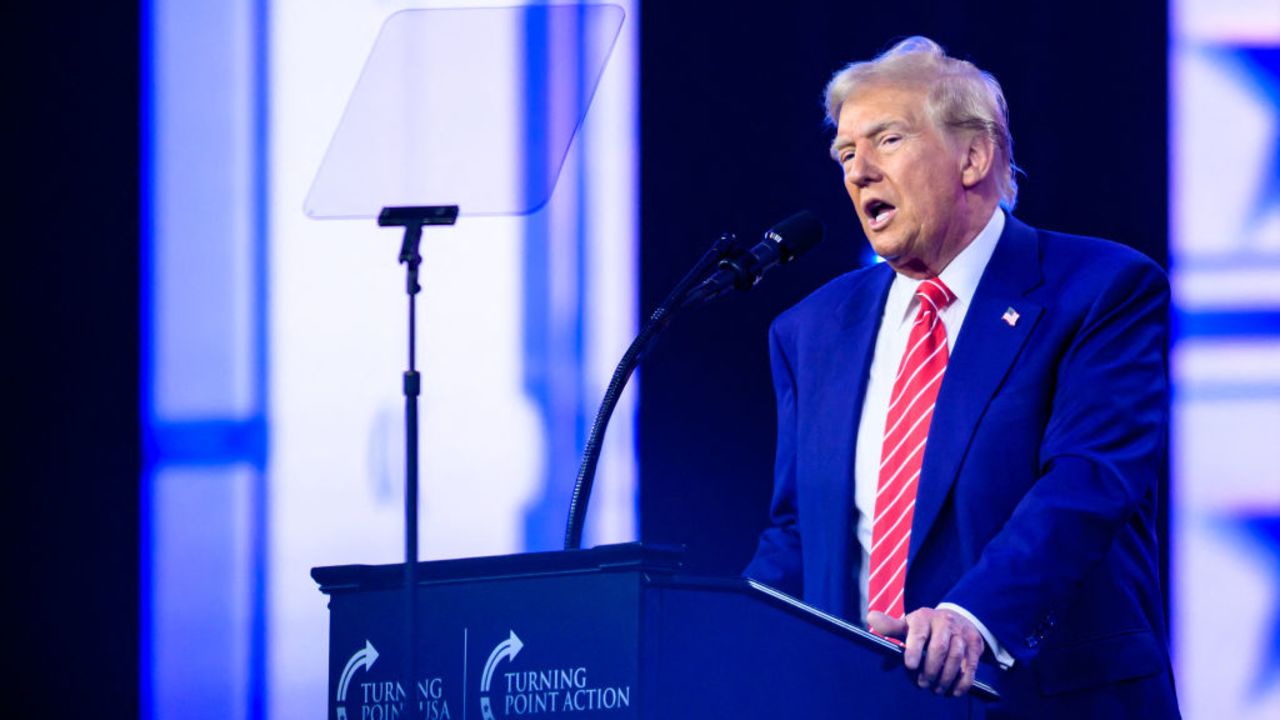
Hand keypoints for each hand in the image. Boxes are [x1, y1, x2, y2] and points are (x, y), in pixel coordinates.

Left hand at [868, 606, 984, 696]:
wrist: (957, 617)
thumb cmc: (926, 626)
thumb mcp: (908, 624)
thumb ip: (891, 626)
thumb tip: (871, 618)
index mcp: (924, 618)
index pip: (918, 633)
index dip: (914, 649)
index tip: (909, 665)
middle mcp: (944, 623)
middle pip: (939, 648)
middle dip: (930, 669)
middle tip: (922, 684)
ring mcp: (962, 633)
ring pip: (956, 657)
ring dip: (946, 677)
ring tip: (936, 689)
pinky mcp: (975, 644)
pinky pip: (971, 665)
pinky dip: (963, 681)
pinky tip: (954, 691)